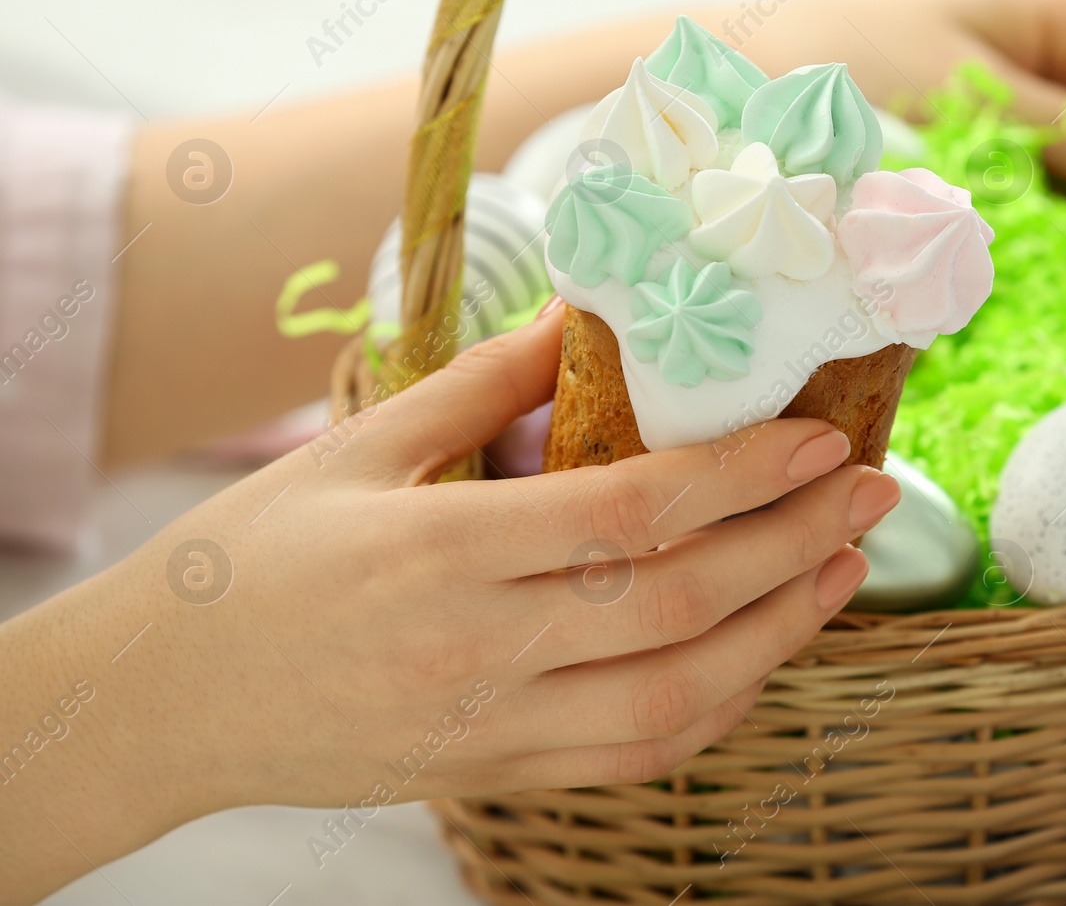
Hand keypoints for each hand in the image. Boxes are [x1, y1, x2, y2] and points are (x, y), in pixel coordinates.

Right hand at [0, 299, 897, 902]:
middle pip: (681, 603)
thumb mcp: (359, 446)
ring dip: (781, 633)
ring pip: (678, 699)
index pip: (633, 511)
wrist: (170, 699)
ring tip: (842, 569)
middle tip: (869, 489)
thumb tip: (585, 315)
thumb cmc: (257, 557)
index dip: (743, 471)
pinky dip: (718, 708)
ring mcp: (493, 728)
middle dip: (794, 542)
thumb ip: (482, 382)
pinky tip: (763, 653)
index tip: (819, 431)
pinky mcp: (497, 777)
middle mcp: (480, 649)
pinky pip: (637, 757)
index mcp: (442, 550)